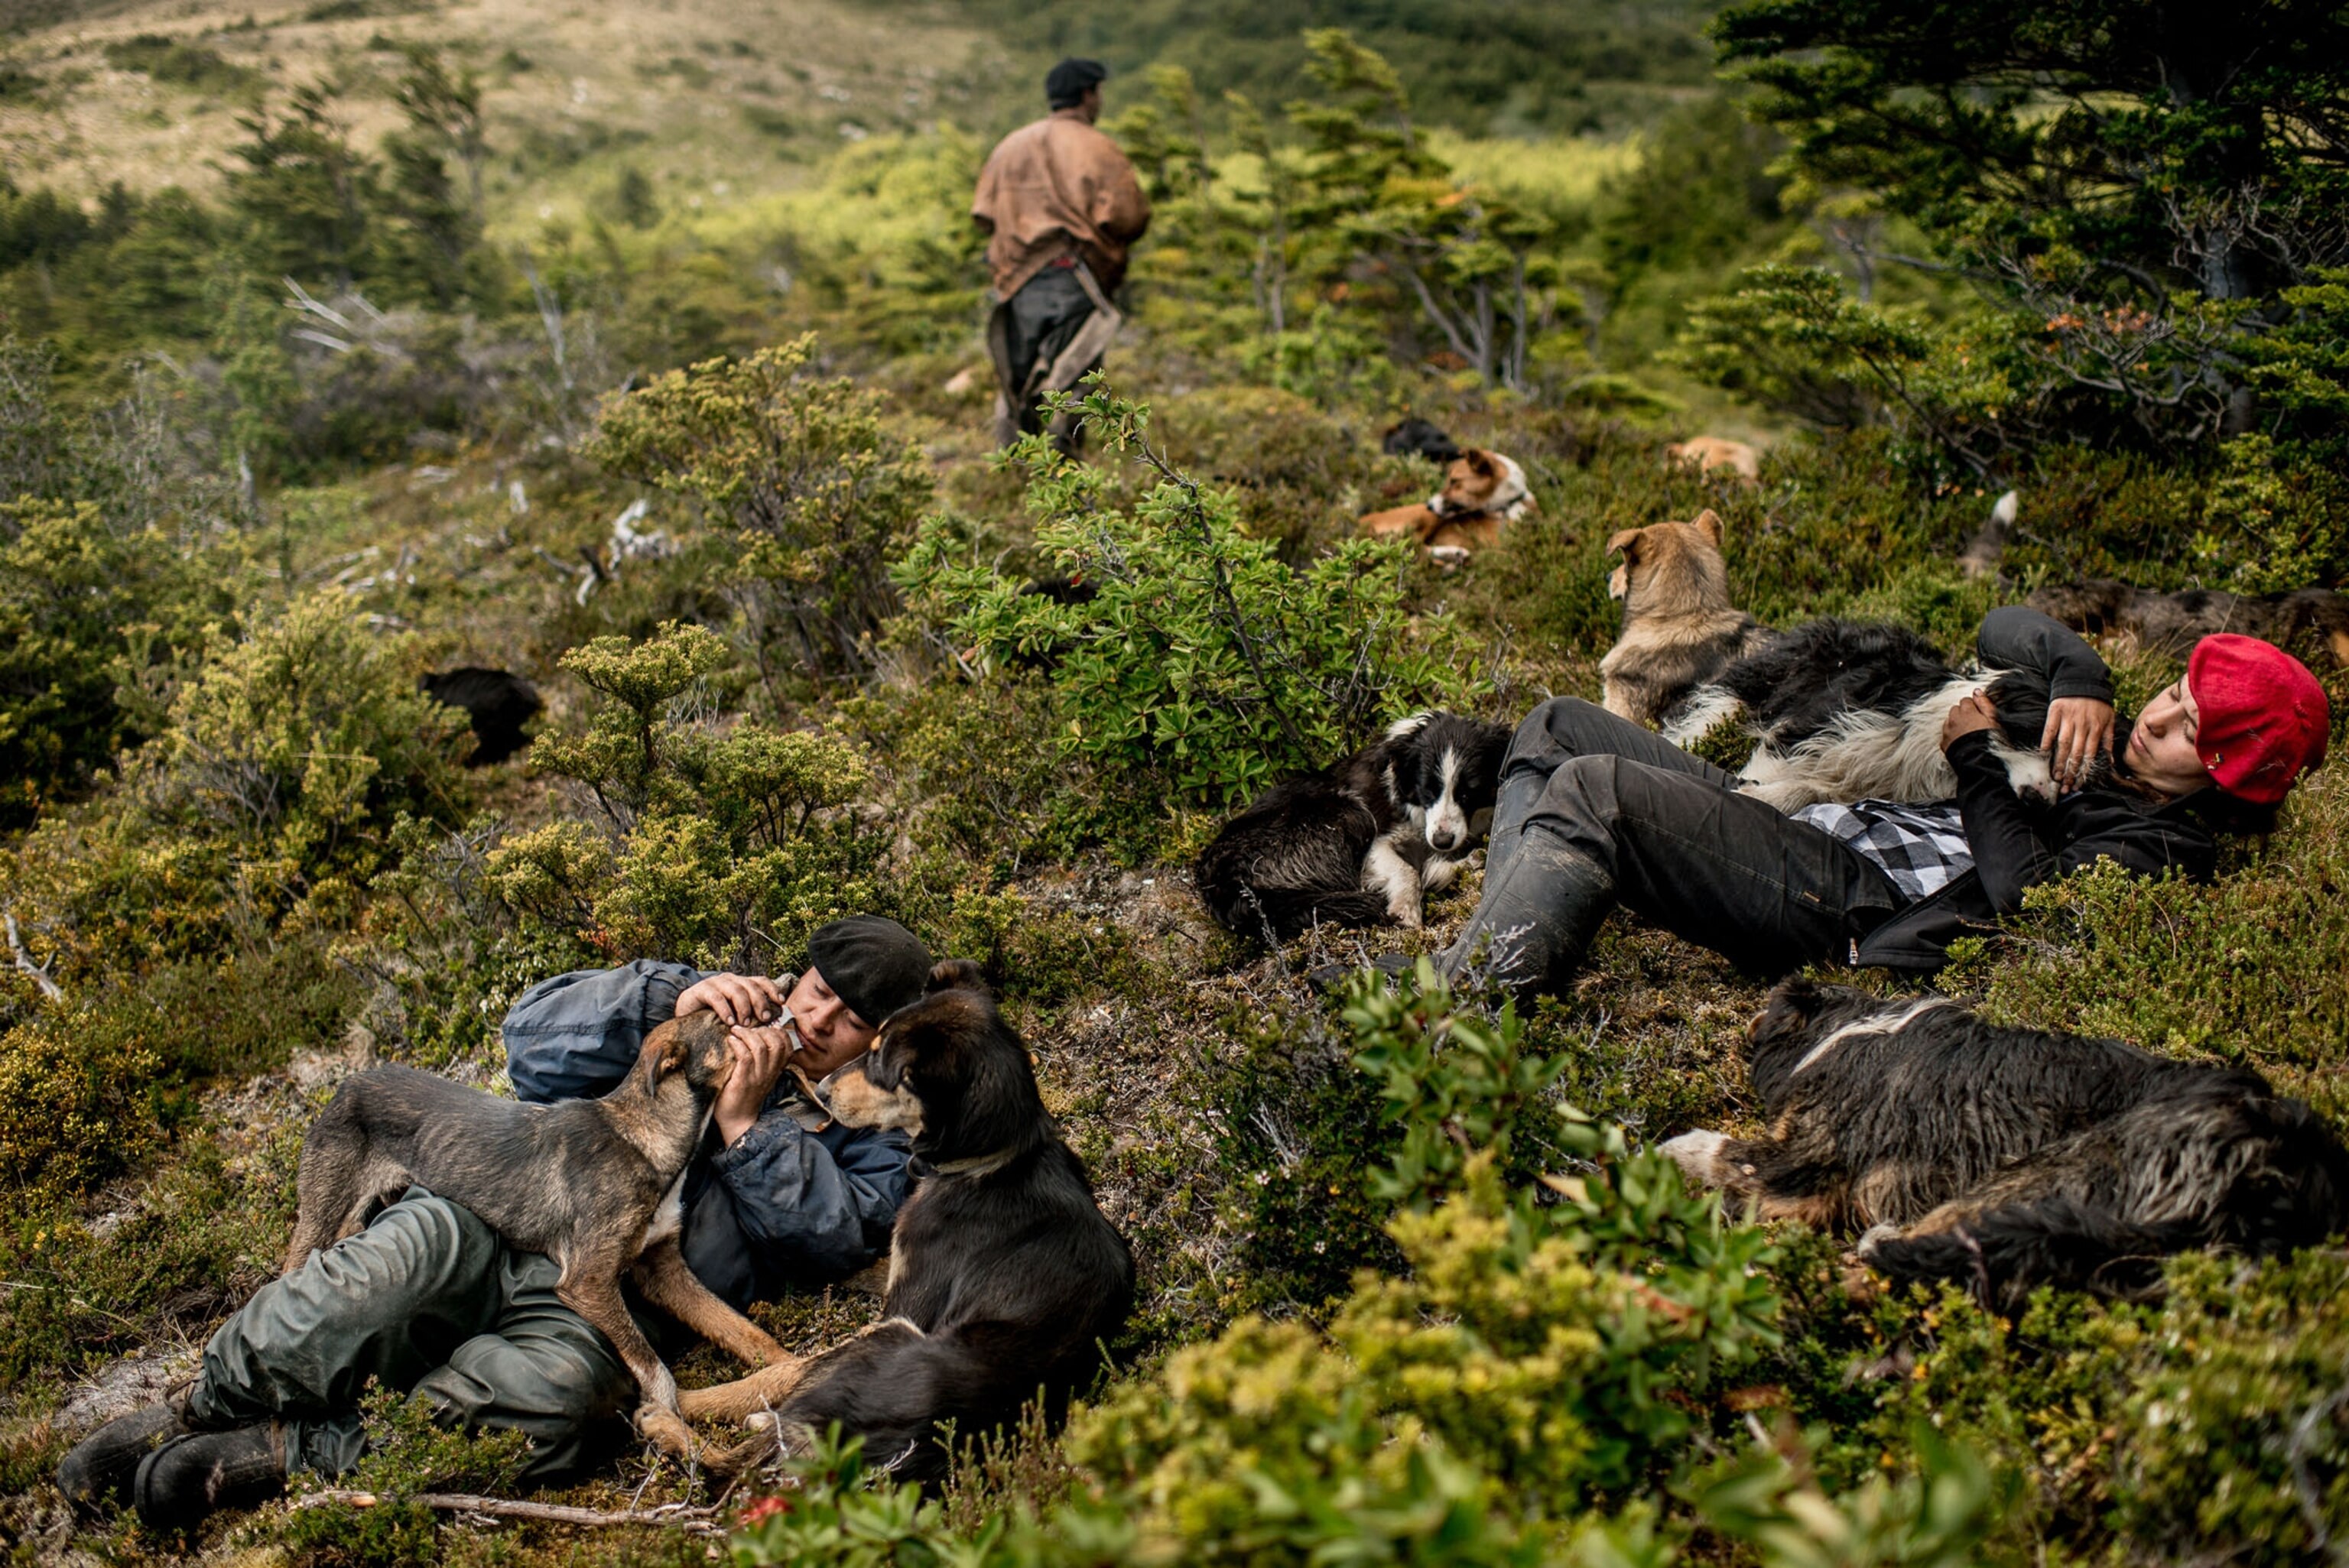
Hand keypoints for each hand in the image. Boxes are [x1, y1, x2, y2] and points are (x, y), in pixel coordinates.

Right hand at [675, 972, 784, 1025]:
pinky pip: (717, 998)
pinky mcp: (701, 990)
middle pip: (751, 985)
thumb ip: (750, 1014)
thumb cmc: (712, 1016)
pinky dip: (726, 1010)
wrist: (683, 1014)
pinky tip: (729, 1022)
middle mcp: (729, 980)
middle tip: (764, 1018)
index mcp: (740, 983)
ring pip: (736, 990)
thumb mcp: (734, 1014)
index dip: (772, 990)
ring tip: (746, 1023)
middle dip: (760, 1002)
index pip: (761, 981)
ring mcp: (715, 983)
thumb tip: (772, 1022)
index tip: (781, 1003)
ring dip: (744, 1007)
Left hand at [713, 1020, 795, 1145]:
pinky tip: (730, 1041)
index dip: (777, 1031)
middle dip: (761, 1029)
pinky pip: (745, 1057)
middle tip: (746, 1028)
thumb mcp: (758, 1075)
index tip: (763, 1026)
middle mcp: (770, 1072)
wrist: (737, 1120)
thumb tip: (754, 1036)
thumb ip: (761, 1059)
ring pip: (760, 1047)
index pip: (786, 1044)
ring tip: (735, 1031)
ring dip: (747, 1034)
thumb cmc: (742, 1095)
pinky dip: (738, 1045)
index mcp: (775, 1069)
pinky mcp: (744, 1081)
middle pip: (776, 1042)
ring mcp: (758, 1077)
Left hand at [1940, 690, 2000, 751]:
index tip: (1980, 714)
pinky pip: (1946, 735)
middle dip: (1964, 714)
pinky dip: (1952, 735)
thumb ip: (1985, 703)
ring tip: (1969, 733)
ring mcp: (1947, 732)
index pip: (1966, 700)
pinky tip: (1962, 741)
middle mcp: (1953, 720)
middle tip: (1975, 724)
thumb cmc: (1990, 740)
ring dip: (1956, 724)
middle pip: (1956, 710)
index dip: (1974, 707)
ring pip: (1949, 721)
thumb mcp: (1993, 719)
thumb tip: (1977, 691)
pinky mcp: (1944, 744)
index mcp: (1965, 712)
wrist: (1980, 761)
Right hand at [2039, 696, 2115, 790]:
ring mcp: (2068, 719)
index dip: (2083, 771)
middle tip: (2065, 785)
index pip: (2090, 755)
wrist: (2083, 678)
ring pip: (2063, 744)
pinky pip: (2050, 730)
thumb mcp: (2108, 719)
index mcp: (2096, 728)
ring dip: (2059, 761)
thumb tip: (2110, 761)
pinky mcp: (2055, 712)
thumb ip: (2108, 739)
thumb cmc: (2097, 702)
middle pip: (2075, 752)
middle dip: (2070, 771)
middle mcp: (2082, 725)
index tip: (2078, 784)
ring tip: (2055, 775)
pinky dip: (2045, 741)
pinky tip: (2043, 754)